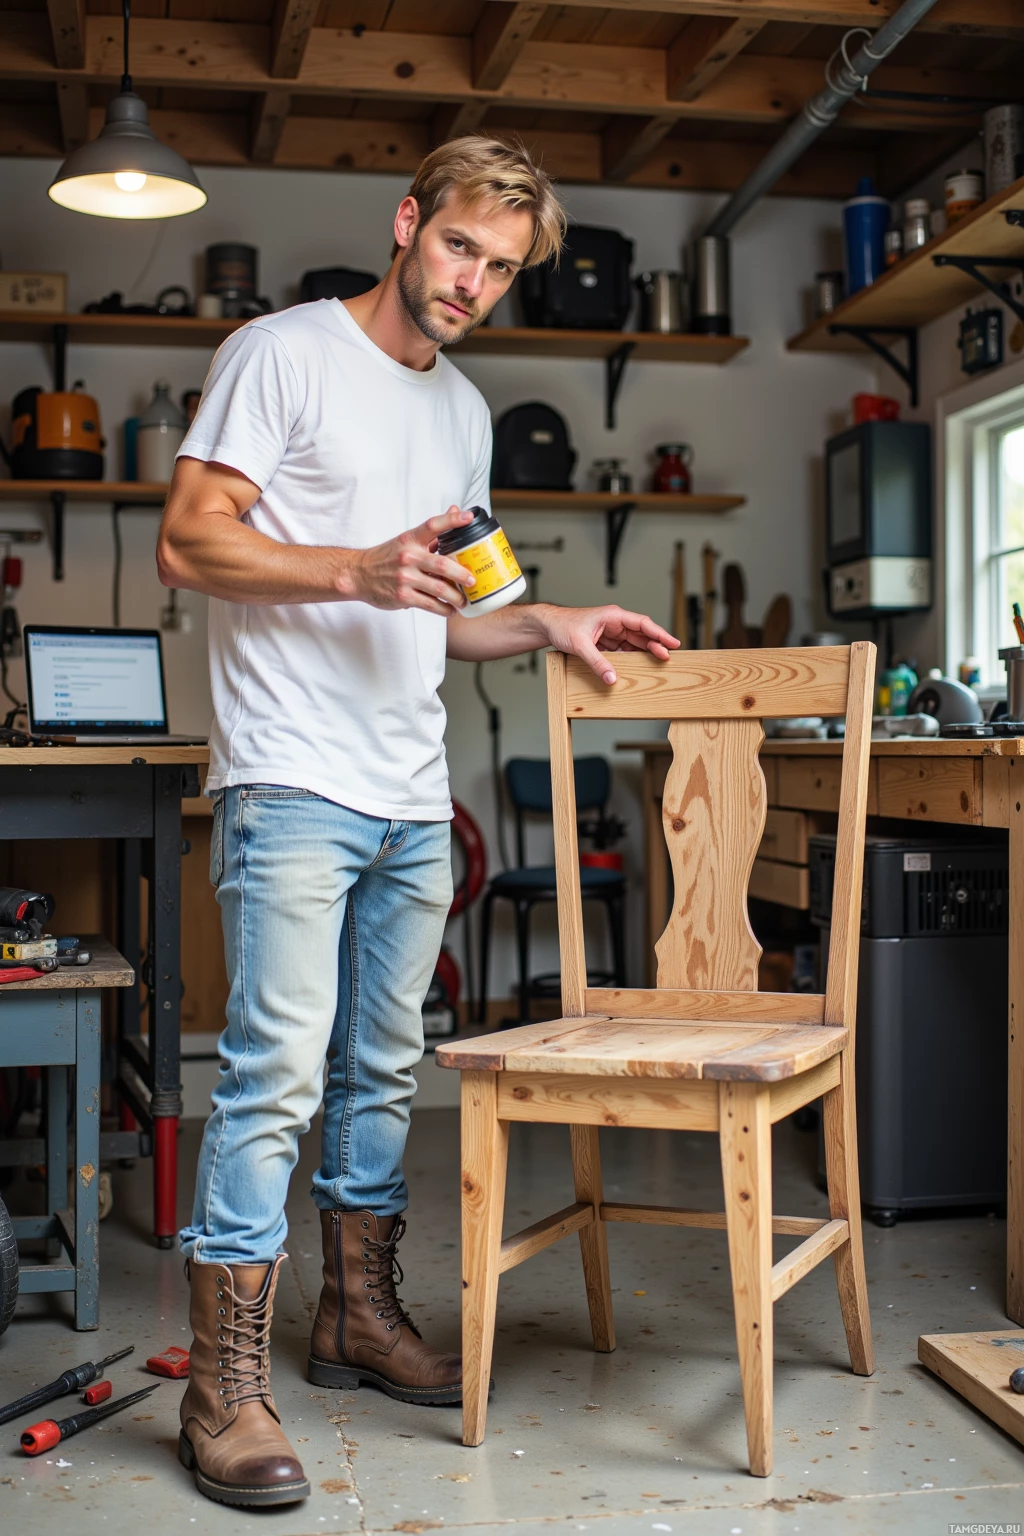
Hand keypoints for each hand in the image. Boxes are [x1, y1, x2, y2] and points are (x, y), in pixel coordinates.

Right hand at [348, 505, 475, 615]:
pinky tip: (450, 610)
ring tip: (464, 601)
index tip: (469, 517)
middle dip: (462, 575)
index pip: (433, 525)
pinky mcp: (403, 596)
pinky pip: (430, 605)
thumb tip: (456, 511)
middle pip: (442, 565)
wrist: (358, 574)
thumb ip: (433, 531)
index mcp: (410, 539)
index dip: (452, 520)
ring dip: (456, 597)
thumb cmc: (387, 557)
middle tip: (473, 581)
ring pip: (439, 589)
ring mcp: (405, 578)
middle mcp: (408, 557)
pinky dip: (443, 609)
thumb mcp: (406, 540)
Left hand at [542, 604, 679, 684]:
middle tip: (669, 658)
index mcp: (613, 616)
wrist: (548, 626)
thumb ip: (597, 662)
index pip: (642, 624)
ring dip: (644, 653)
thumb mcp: (580, 645)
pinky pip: (623, 651)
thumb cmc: (563, 625)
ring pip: (634, 643)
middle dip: (656, 645)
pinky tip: (638, 667)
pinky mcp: (606, 642)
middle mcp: (615, 623)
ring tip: (658, 664)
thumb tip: (611, 678)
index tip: (672, 643)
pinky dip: (631, 658)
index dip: (659, 633)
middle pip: (642, 634)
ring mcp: (611, 633)